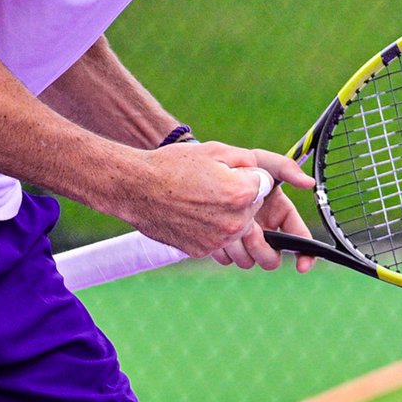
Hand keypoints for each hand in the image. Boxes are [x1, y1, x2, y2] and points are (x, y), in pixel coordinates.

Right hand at [128, 141, 314, 272]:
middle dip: (241, 196)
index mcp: (242, 193)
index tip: (230, 173)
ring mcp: (219, 239)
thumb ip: (249, 161)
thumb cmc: (174, 165)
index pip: (265, 185)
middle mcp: (235, 221)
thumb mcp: (215, 151)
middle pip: (254, 208)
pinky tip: (191, 213)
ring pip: (239, 226)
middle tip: (213, 185)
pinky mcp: (203, 251)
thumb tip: (265, 176)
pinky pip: (219, 239)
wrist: (136, 188)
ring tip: (203, 200)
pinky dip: (211, 227)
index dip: (247, 175)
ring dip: (229, 214)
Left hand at [209, 147, 317, 273]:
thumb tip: (310, 182)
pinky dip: (223, 251)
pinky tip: (216, 231)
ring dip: (241, 249)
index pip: (299, 239)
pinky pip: (228, 260)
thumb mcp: (261, 161)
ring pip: (249, 261)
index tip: (302, 266)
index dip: (305, 254)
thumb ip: (286, 168)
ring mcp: (243, 240)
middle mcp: (264, 231)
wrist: (203, 174)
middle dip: (263, 249)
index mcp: (279, 214)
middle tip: (250, 231)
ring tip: (229, 227)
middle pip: (272, 258)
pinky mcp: (224, 246)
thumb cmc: (237, 166)